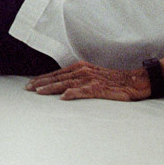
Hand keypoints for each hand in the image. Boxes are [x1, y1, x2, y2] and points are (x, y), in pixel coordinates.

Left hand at [26, 61, 151, 100]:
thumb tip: (62, 87)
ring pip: (67, 83)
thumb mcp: (93, 77)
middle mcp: (84, 71)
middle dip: (41, 83)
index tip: (30, 84)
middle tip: (27, 89)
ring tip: (39, 92)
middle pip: (58, 78)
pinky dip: (73, 93)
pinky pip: (84, 91)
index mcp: (81, 68)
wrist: (136, 81)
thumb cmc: (114, 80)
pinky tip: (64, 97)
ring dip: (52, 87)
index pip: (57, 74)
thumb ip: (78, 80)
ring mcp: (92, 79)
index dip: (43, 79)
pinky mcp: (100, 88)